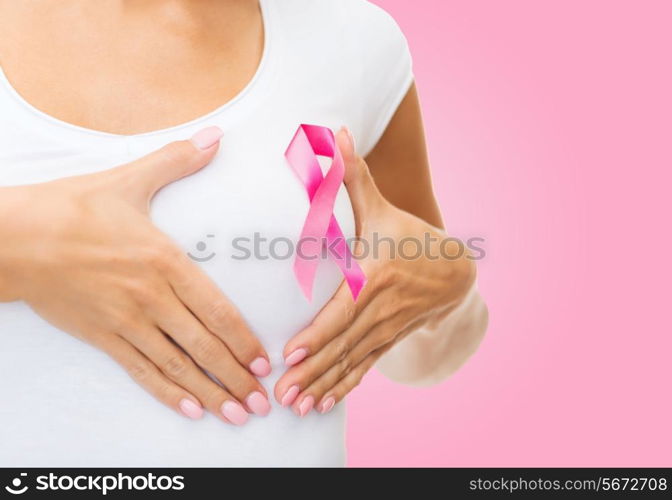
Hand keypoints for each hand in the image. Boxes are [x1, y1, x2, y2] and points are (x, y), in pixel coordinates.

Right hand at [0, 127, 270, 424]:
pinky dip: (168, 393)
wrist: (14, 237)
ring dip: (211, 393)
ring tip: (237, 414)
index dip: (244, 340)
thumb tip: (217, 136)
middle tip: (262, 402)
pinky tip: (190, 410)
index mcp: (165, 261)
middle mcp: (151, 297)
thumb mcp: (130, 180)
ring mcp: (126, 321)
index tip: (265, 362)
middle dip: (237, 377)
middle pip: (204, 346)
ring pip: (177, 366)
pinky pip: (141, 371)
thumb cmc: (73, 208)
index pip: (217, 310)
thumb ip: (179, 160)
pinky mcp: (102, 336)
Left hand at [274, 127, 475, 414]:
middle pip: (342, 346)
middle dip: (311, 371)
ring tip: (297, 408)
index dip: (317, 335)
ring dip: (323, 387)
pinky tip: (322, 406)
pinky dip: (342, 388)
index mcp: (374, 279)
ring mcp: (384, 330)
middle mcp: (379, 310)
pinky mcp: (386, 341)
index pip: (342, 312)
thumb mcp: (381, 208)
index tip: (290, 355)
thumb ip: (353, 175)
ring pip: (350, 363)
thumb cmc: (407, 237)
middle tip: (282, 394)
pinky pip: (363, 369)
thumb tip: (334, 132)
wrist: (453, 271)